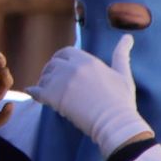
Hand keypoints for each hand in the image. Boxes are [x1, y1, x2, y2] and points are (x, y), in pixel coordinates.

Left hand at [28, 37, 150, 156]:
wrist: (115, 122)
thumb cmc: (121, 101)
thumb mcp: (123, 74)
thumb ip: (121, 54)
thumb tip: (128, 37)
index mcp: (87, 60)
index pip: (66, 52)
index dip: (61, 59)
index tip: (61, 67)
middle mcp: (72, 67)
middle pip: (53, 64)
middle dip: (51, 71)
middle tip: (51, 81)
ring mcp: (61, 81)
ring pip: (44, 77)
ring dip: (43, 83)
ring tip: (45, 91)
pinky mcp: (53, 97)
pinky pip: (37, 92)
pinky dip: (33, 93)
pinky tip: (32, 94)